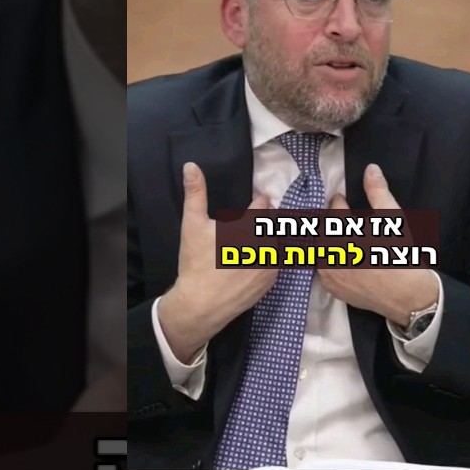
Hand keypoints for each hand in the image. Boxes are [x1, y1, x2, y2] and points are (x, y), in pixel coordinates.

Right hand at [157, 162, 275, 361]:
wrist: (201, 304)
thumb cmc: (196, 263)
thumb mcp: (192, 224)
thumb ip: (195, 193)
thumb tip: (191, 165)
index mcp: (251, 226)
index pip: (264, 204)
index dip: (259, 201)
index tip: (256, 201)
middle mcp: (267, 243)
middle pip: (274, 224)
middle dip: (265, 222)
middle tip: (249, 227)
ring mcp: (272, 263)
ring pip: (278, 243)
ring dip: (270, 240)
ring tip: (252, 243)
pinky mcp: (271, 280)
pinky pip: (277, 262)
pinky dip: (270, 258)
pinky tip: (254, 261)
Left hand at [319, 165, 438, 326]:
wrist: (406, 295)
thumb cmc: (399, 253)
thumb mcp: (392, 218)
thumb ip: (378, 191)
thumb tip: (371, 168)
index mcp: (340, 232)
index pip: (333, 210)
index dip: (338, 202)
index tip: (341, 199)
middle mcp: (328, 253)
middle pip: (322, 231)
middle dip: (330, 223)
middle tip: (341, 219)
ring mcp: (328, 274)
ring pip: (320, 251)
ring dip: (327, 242)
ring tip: (341, 239)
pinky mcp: (332, 289)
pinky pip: (323, 271)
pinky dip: (329, 262)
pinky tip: (341, 260)